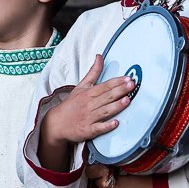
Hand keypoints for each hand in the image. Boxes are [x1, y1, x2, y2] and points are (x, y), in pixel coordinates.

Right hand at [37, 55, 133, 171]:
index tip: (128, 78)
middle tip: (131, 85)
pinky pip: (98, 128)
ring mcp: (88, 118)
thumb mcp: (80, 87)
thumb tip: (100, 57)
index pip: (104, 86)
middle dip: (119, 90)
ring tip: (127, 100)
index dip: (116, 82)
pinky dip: (106, 126)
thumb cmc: (71, 105)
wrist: (56, 124)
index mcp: (87, 94)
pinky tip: (115, 123)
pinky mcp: (87, 130)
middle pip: (106, 97)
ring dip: (116, 106)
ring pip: (104, 111)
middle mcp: (88, 105)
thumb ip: (93, 73)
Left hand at [94, 170, 155, 187]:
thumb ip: (112, 172)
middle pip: (99, 184)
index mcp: (110, 178)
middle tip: (114, 178)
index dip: (92, 171)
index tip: (91, 170)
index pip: (93, 173)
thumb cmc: (142, 176)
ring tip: (123, 187)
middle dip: (103, 181)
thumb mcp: (124, 170)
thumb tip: (102, 170)